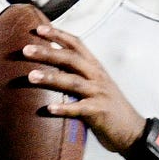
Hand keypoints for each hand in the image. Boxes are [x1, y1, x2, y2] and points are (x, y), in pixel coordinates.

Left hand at [22, 24, 145, 153]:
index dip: (58, 35)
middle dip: (48, 52)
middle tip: (26, 49)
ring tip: (31, 76)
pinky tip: (49, 108)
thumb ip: (77, 73)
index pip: (76, 44)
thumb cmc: (108, 107)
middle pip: (71, 59)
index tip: (39, 28)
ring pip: (73, 82)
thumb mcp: (95, 85)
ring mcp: (99, 93)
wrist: (132, 131)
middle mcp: (97, 76)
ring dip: (51, 78)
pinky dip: (64, 108)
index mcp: (95, 67)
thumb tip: (51, 64)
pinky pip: (80, 109)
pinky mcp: (99, 112)